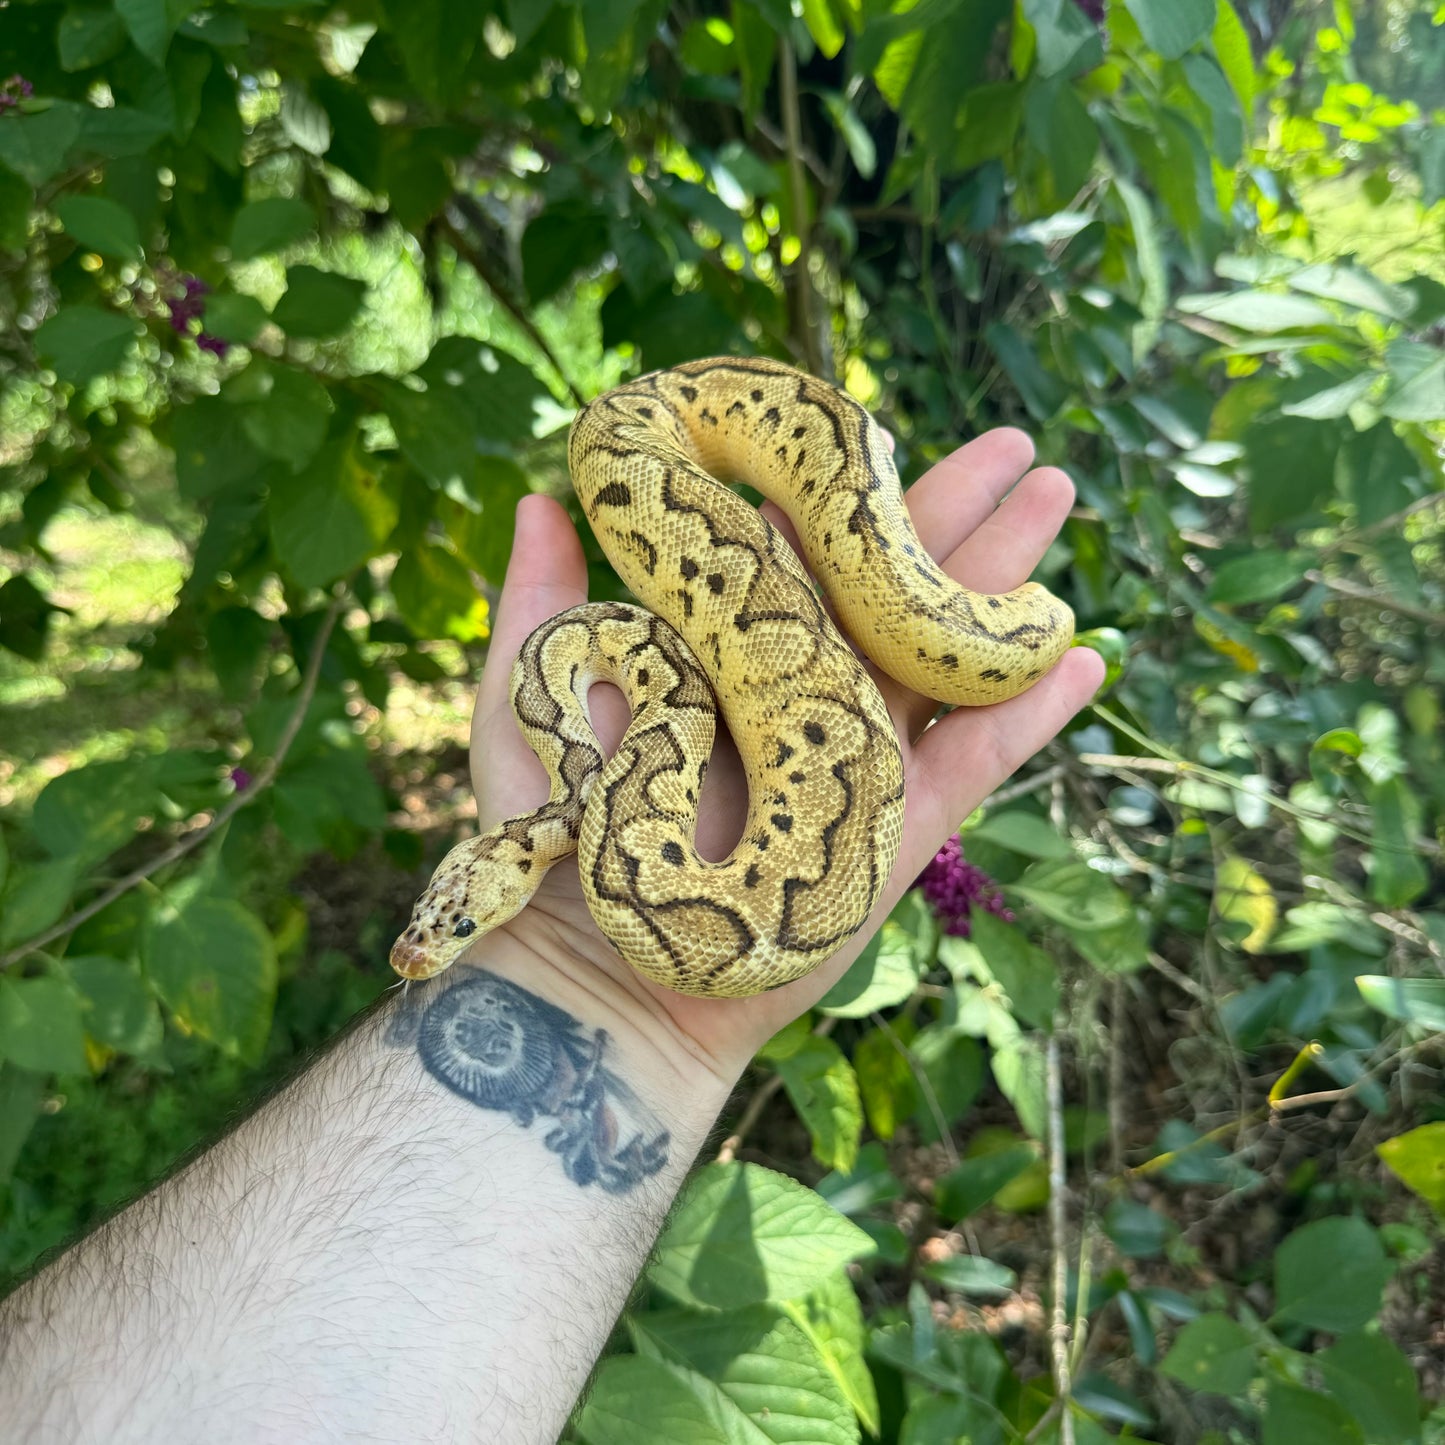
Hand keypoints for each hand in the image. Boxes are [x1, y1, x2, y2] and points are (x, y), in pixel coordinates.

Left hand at [465, 428, 1103, 1086]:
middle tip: (1018, 448)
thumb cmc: (557, 843)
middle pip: (891, 597)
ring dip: (1002, 586)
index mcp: (730, 663)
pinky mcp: (890, 836)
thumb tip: (542, 500)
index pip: (802, 562)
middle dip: (955, 519)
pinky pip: (970, 765)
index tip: (883, 436)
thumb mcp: (534, 704)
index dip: (846, 500)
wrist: (598, 976)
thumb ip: (542, 604)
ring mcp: (853, 764)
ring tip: (1057, 502)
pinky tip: (1081, 658)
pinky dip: (1026, 716)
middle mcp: (802, 702)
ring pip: (942, 660)